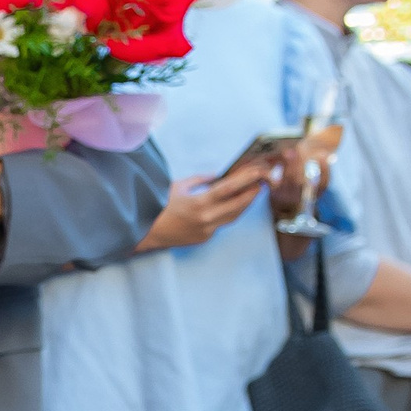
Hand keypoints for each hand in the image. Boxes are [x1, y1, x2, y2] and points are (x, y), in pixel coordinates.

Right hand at [138, 168, 268, 252]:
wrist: (147, 233)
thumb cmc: (158, 207)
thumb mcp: (178, 187)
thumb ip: (200, 181)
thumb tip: (217, 176)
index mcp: (198, 203)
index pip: (229, 189)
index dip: (246, 179)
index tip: (258, 172)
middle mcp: (205, 219)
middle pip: (238, 205)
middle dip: (252, 192)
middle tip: (263, 182)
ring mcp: (206, 230)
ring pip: (234, 216)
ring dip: (245, 204)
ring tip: (253, 192)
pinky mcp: (205, 238)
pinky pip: (222, 224)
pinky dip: (229, 213)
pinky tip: (234, 205)